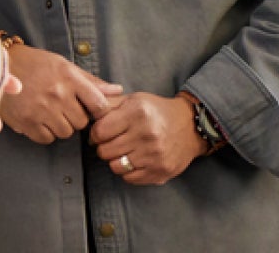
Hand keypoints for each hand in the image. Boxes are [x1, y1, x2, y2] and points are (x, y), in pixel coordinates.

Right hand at [0, 44, 122, 143]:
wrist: (0, 66)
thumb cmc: (35, 63)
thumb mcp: (63, 65)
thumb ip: (90, 81)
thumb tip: (117, 90)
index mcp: (69, 77)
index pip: (98, 104)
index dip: (98, 111)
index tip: (91, 109)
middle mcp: (57, 94)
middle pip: (82, 122)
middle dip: (76, 117)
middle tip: (64, 107)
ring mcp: (41, 110)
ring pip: (65, 132)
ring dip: (61, 126)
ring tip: (51, 112)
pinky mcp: (26, 122)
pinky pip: (47, 139)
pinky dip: (46, 133)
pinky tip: (40, 120)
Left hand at [89, 92, 203, 185]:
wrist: (191, 126)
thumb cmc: (157, 111)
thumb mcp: (135, 99)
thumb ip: (110, 103)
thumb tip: (87, 109)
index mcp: (137, 113)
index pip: (100, 131)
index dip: (95, 134)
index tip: (100, 134)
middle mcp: (146, 134)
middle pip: (105, 151)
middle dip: (104, 147)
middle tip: (112, 143)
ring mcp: (154, 155)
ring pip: (115, 167)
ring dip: (115, 160)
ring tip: (124, 152)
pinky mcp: (160, 171)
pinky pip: (129, 178)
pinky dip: (128, 171)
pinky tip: (135, 160)